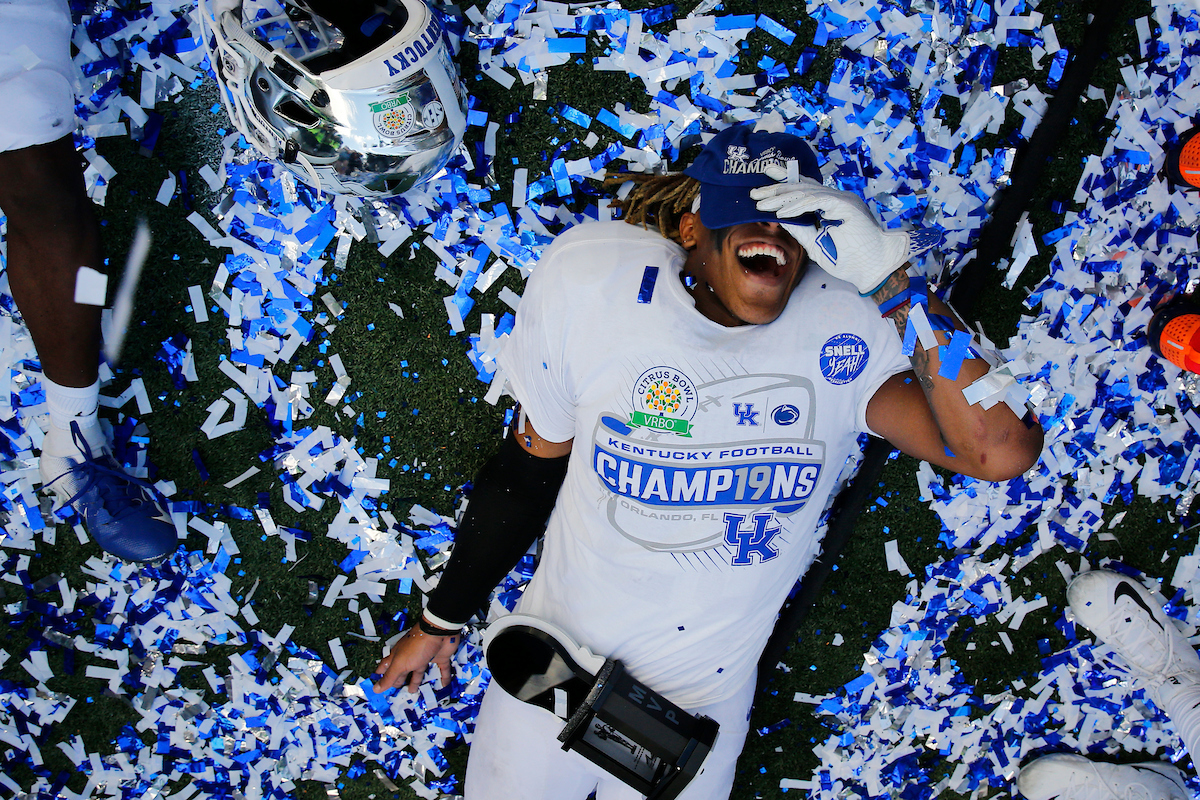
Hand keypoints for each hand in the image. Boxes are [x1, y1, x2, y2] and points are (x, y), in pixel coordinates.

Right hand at [373, 625, 460, 692]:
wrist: (439, 632)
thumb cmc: (416, 647)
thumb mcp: (400, 664)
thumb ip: (390, 677)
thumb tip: (376, 689)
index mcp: (398, 656)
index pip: (386, 667)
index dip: (382, 675)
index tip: (378, 685)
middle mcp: (410, 657)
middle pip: (402, 671)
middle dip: (398, 680)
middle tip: (396, 690)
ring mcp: (425, 657)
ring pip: (419, 672)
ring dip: (416, 681)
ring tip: (413, 692)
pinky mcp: (439, 657)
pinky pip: (442, 669)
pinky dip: (443, 677)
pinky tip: (444, 685)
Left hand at [750, 168, 941, 294]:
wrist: (874, 269)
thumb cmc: (848, 258)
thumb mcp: (815, 242)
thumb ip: (799, 228)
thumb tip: (778, 218)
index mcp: (830, 204)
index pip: (805, 188)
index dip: (785, 180)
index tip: (765, 177)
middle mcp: (836, 198)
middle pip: (802, 186)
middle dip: (776, 188)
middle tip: (754, 191)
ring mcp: (843, 200)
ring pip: (807, 192)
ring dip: (782, 197)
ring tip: (761, 203)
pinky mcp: (847, 206)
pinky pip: (817, 201)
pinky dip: (798, 206)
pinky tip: (781, 213)